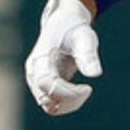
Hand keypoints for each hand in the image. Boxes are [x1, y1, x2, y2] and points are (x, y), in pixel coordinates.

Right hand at [26, 0, 101, 114]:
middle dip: (70, 100)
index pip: (47, 84)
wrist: (63, 23)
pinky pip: (53, 104)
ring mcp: (36, 81)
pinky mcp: (43, 86)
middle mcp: (33, 73)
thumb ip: (88, 54)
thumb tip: (95, 74)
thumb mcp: (84, 36)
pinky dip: (68, 103)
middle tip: (87, 90)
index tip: (88, 88)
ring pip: (48, 106)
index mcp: (40, 59)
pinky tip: (81, 92)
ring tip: (85, 91)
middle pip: (46, 99)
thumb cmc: (74, 29)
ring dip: (69, 104)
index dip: (67, 92)